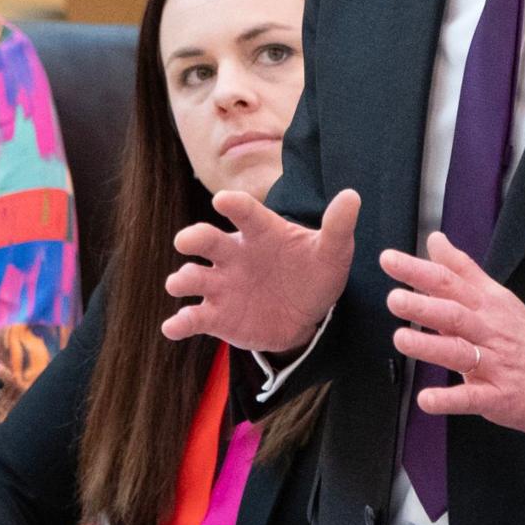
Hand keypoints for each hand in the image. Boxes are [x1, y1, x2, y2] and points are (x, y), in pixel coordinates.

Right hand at [161, 188, 360, 354]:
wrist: (304, 316)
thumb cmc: (312, 273)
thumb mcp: (331, 252)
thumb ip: (337, 226)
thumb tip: (352, 196)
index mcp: (259, 232)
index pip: (244, 213)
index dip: (233, 205)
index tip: (222, 200)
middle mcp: (233, 255)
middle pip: (206, 240)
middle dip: (193, 238)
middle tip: (186, 241)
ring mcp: (221, 285)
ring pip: (193, 277)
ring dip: (183, 279)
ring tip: (180, 283)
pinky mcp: (216, 316)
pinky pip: (193, 318)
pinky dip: (179, 323)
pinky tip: (172, 328)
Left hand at [382, 231, 524, 434]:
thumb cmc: (524, 336)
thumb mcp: (497, 297)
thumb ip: (462, 269)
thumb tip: (435, 240)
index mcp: (486, 305)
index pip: (450, 282)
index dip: (418, 270)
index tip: (389, 260)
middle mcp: (489, 331)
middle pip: (454, 314)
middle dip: (423, 306)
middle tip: (394, 299)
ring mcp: (494, 365)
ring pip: (460, 353)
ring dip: (430, 347)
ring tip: (401, 340)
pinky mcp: (498, 397)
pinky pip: (472, 398)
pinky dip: (449, 399)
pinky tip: (427, 400)